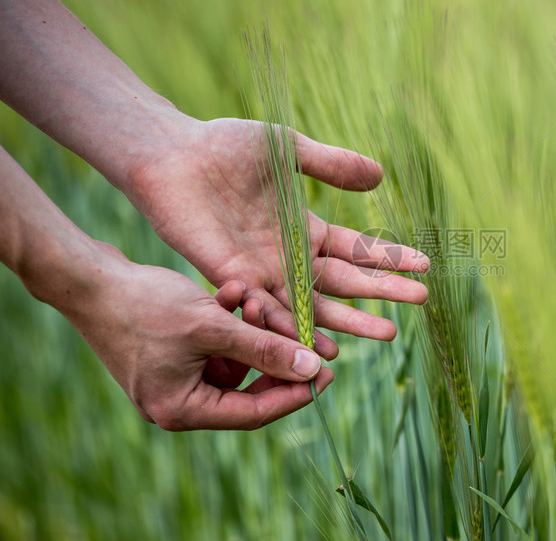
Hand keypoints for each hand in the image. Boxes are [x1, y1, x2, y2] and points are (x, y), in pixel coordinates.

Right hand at [66, 242, 332, 430]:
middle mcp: (178, 401)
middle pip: (246, 388)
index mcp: (182, 409)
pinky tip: (233, 290)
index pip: (253, 413)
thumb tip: (313, 371)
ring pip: (234, 359)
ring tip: (255, 297)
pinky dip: (228, 319)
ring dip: (250, 328)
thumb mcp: (212, 327)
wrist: (89, 278)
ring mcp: (174, 377)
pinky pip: (215, 343)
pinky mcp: (172, 353)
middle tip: (309, 337)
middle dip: (272, 354)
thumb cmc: (144, 305)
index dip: (294, 394)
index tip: (328, 375)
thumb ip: (265, 349)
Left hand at [127, 118, 428, 353]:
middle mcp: (289, 257)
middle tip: (420, 302)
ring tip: (388, 333)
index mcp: (304, 228)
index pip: (356, 250)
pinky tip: (327, 345)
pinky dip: (298, 330)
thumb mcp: (289, 149)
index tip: (425, 266)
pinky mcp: (236, 280)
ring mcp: (264, 272)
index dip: (389, 258)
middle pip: (345, 282)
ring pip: (316, 305)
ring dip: (351, 320)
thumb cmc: (225, 146)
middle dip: (383, 292)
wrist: (172, 154)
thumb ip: (331, 165)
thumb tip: (380, 176)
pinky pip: (272, 311)